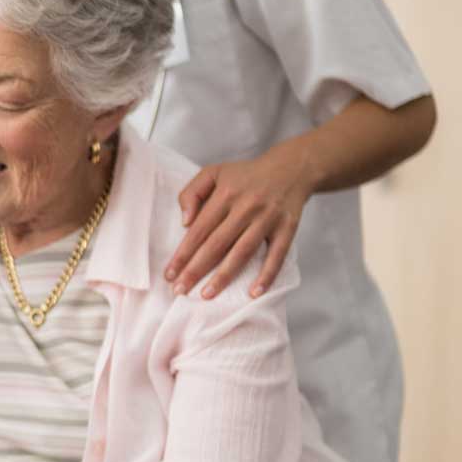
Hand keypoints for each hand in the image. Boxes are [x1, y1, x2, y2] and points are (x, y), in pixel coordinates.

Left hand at [167, 141, 315, 298]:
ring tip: (206, 295)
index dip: (183, 254)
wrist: (292, 166)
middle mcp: (246, 207)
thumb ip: (192, 193)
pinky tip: (254, 293)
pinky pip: (277, 255)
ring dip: (224, 276)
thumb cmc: (246, 175)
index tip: (169, 275)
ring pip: (242, 252)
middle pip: (216, 244)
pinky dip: (267, 275)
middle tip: (179, 291)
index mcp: (225, 194)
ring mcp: (268, 218)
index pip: (199, 230)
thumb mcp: (214, 172)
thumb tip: (184, 222)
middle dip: (196, 270)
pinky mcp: (288, 228)